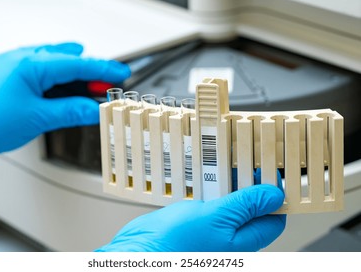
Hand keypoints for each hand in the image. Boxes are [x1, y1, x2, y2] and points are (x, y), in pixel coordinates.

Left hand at [0, 43, 129, 159]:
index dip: (103, 69)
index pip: (78, 64)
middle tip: (107, 86)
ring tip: (89, 92)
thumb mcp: (40, 118)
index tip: (121, 72)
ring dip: (74, 77)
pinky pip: (42, 71)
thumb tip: (95, 109)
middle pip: (68, 60)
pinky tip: (65, 91)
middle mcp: (22, 59)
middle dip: (90, 72)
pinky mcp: (12, 75)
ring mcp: (15, 65)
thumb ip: (73, 111)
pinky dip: (58, 80)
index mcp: (30, 64)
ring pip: (56, 64)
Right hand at [95, 184, 285, 251]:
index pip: (272, 217)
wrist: (142, 249)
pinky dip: (216, 189)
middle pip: (253, 209)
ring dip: (234, 186)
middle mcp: (230, 238)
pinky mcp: (199, 222)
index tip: (269, 173)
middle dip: (253, 187)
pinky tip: (212, 179)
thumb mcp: (216, 217)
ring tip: (231, 169)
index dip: (274, 195)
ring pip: (233, 204)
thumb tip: (273, 196)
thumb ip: (246, 205)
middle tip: (250, 165)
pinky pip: (215, 203)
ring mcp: (214, 229)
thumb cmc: (174, 244)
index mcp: (242, 243)